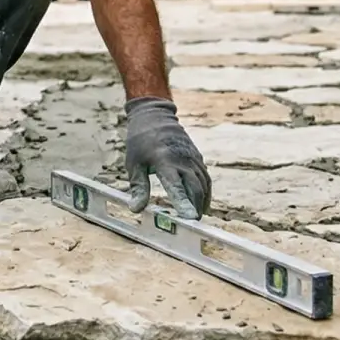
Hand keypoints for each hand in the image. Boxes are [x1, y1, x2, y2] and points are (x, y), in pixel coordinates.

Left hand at [123, 97, 211, 217]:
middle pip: (195, 188)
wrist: (154, 115)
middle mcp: (182, 159)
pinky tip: (201, 202)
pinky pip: (205, 177)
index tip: (189, 218)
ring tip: (197, 216)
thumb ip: (138, 187)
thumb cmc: (140, 141)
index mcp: (164, 160)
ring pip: (203, 184)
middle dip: (195, 206)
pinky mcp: (197, 157)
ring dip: (202, 201)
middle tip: (192, 223)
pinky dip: (205, 191)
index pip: (176, 186)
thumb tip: (135, 209)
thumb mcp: (133, 163)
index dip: (183, 203)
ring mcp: (192, 157)